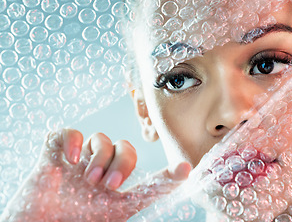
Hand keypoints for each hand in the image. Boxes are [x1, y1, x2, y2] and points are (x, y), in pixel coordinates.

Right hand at [1, 128, 190, 220]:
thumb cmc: (75, 221)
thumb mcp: (117, 212)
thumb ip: (145, 195)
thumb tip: (181, 175)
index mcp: (113, 188)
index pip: (145, 176)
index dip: (165, 173)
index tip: (186, 169)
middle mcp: (98, 171)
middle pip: (124, 147)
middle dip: (122, 162)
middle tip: (109, 185)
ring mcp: (77, 161)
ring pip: (100, 138)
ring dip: (99, 157)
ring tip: (88, 180)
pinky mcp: (53, 153)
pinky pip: (67, 131)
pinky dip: (71, 140)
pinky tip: (68, 159)